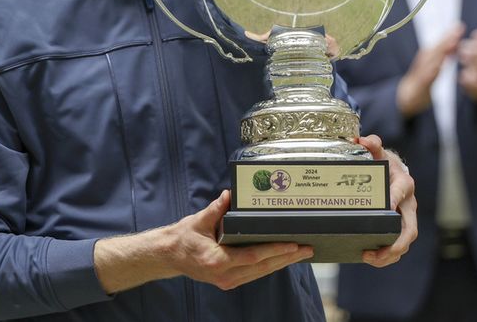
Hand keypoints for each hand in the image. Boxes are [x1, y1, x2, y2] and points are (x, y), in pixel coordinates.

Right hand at [162, 190, 312, 290]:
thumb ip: (216, 209)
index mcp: (217, 260)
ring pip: (261, 273)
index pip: (253, 256)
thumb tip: (229, 194)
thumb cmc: (183, 237)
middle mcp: (224, 275)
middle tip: (307, 248)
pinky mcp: (229, 281)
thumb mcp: (198, 220)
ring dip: (282, 263)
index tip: (293, 244)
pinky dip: (270, 265)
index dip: (275, 250)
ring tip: (301, 253)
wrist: (169, 256)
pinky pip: (254, 274)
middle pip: (263, 267)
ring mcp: (227, 281)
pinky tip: (283, 259)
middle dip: (287, 258)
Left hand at [357, 135, 416, 267]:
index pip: (402, 192)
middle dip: (396, 243)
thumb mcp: (379, 152)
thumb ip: (372, 144)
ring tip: (370, 258)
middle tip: (379, 251)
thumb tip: (363, 140)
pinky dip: (386, 255)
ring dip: (389, 254)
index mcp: (404, 184)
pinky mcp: (399, 229)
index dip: (394, 200)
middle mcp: (409, 204)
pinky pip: (397, 246)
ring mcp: (406, 218)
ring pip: (404, 242)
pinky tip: (370, 258)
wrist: (391, 171)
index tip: (385, 209)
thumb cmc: (385, 163)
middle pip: (410, 229)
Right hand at [397, 23, 464, 116]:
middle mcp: (425, 61)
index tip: (460, 26)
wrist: (409, 95)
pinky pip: (427, 76)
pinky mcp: (420, 83)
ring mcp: (422, 71)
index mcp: (429, 56)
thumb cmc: (423, 78)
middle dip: (447, 38)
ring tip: (453, 43)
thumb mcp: (435, 65)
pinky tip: (440, 66)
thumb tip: (455, 42)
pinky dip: (433, 70)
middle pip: (437, 48)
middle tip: (458, 29)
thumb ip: (444, 54)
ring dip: (442, 51)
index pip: (441, 44)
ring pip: (433, 59)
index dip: (450, 34)